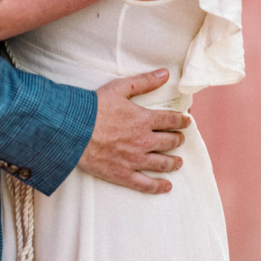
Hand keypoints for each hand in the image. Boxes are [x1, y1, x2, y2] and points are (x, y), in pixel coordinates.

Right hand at [78, 69, 186, 193]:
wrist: (74, 130)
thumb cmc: (94, 107)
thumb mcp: (120, 88)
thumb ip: (145, 82)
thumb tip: (165, 73)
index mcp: (144, 119)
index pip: (171, 120)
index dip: (182, 121)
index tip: (187, 121)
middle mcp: (144, 141)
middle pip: (170, 142)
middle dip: (178, 139)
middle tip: (180, 139)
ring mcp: (135, 160)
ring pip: (162, 163)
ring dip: (173, 162)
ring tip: (178, 162)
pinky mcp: (124, 175)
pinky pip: (146, 184)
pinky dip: (159, 186)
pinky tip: (167, 186)